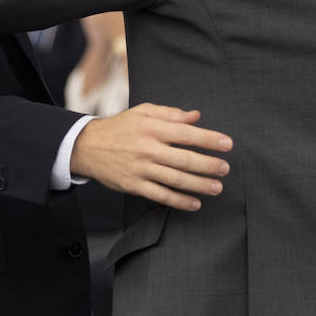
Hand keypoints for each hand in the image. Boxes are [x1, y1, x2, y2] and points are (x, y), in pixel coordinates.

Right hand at [70, 103, 231, 211]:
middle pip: (184, 159)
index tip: (228, 144)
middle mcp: (147, 148)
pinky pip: (160, 195)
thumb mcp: (143, 112)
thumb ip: (170, 113)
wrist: (88, 146)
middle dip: (209, 165)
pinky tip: (195, 203)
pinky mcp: (134, 186)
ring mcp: (140, 169)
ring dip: (199, 185)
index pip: (186, 134)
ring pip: (175, 180)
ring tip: (217, 187)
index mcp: (152, 128)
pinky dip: (179, 201)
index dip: (209, 139)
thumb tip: (195, 116)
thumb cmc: (121, 127)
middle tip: (226, 169)